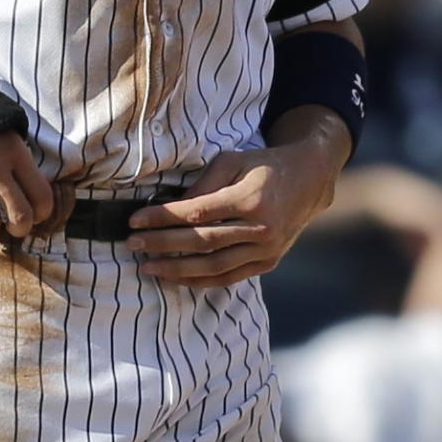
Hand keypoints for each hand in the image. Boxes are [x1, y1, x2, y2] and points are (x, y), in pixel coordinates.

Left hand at [127, 141, 336, 285]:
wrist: (308, 181)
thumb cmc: (263, 166)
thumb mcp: (232, 161)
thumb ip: (202, 184)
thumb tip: (171, 208)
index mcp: (250, 198)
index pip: (196, 213)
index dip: (162, 219)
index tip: (135, 221)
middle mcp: (260, 228)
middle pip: (201, 242)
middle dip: (162, 245)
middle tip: (132, 245)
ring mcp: (266, 249)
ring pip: (213, 266)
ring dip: (176, 269)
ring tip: (148, 268)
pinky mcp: (268, 262)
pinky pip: (229, 278)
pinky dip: (201, 280)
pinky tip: (177, 277)